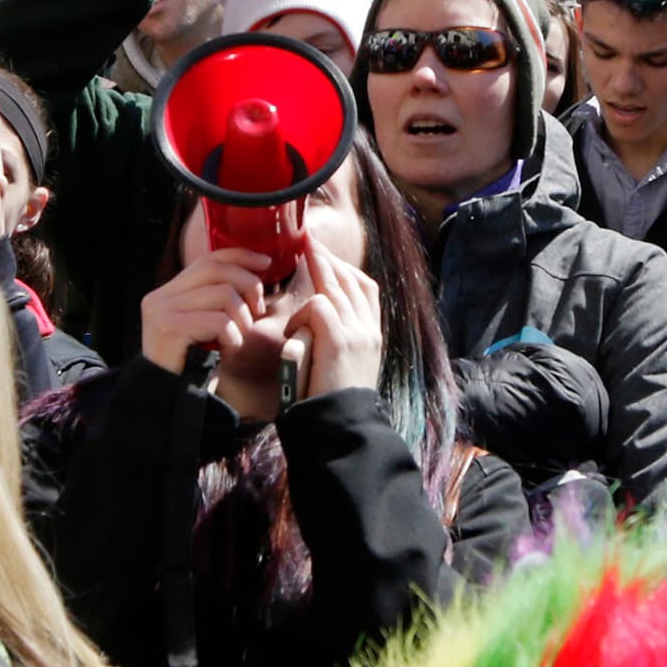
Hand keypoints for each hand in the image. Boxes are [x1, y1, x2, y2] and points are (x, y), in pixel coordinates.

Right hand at [140, 247, 276, 374]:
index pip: (207, 259)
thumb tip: (256, 274)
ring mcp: (161, 311)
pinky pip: (218, 321)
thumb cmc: (196, 365)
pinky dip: (233, 337)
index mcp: (169, 292)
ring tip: (236, 341)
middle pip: (216, 270)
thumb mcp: (209, 327)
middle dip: (248, 286)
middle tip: (257, 314)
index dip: (240, 256)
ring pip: (223, 295)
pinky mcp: (169, 328)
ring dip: (242, 320)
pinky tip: (227, 353)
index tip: (265, 262)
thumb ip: (220, 300)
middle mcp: (160, 297)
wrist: (171, 399)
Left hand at [287, 240, 384, 400]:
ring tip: (304, 248)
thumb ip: (336, 343)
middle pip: (351, 280)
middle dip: (330, 257)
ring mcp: (357, 332)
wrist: (344, 426)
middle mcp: (368, 330)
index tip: (329, 259)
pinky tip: (294, 330)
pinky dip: (302, 314)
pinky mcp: (339, 340)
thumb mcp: (344, 368)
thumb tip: (315, 328)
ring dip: (318, 266)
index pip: (366, 290)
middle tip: (310, 239)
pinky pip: (318, 307)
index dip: (346, 270)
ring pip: (335, 287)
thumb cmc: (334, 403)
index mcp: (372, 335)